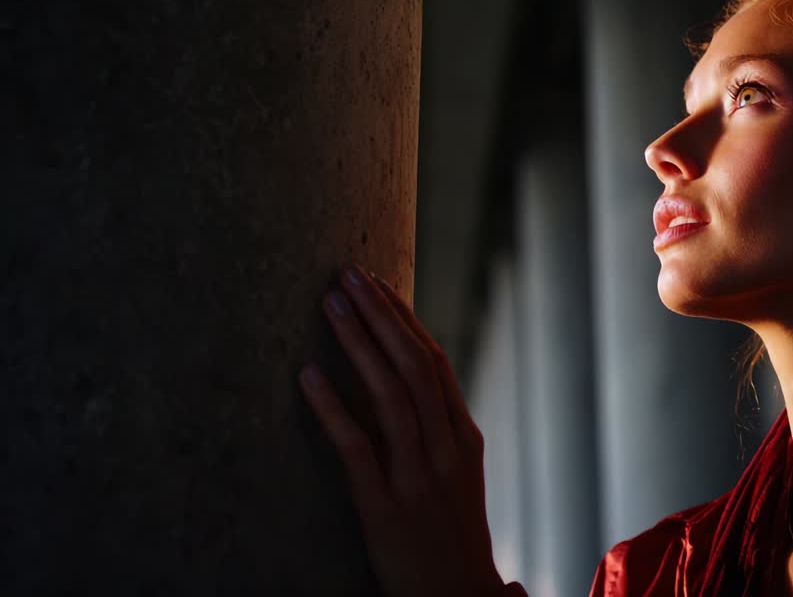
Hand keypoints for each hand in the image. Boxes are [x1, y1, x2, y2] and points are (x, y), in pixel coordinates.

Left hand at [299, 263, 506, 596]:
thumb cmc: (452, 538)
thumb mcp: (457, 478)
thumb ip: (436, 430)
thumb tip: (405, 379)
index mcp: (463, 439)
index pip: (433, 362)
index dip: (403, 319)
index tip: (375, 283)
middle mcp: (446, 450)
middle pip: (413, 367)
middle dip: (380, 316)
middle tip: (347, 275)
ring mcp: (418, 478)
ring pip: (392, 396)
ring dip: (359, 344)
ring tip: (330, 305)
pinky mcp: (385, 508)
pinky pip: (357, 448)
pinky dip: (332, 407)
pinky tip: (308, 375)